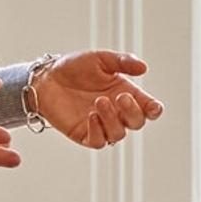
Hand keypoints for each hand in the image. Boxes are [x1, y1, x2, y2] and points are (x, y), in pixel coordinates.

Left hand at [32, 50, 164, 148]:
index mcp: (126, 94)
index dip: (154, 110)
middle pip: (137, 123)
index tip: (153, 107)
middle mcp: (116, 112)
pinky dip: (98, 131)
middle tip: (120, 97)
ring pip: (118, 134)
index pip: (148, 108)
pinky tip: (91, 116)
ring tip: (98, 101)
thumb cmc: (74, 67)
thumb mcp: (100, 59)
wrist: (46, 78)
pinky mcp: (84, 134)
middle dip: (133, 112)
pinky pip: (98, 142)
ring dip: (112, 119)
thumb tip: (144, 67)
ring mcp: (101, 125)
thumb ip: (122, 62)